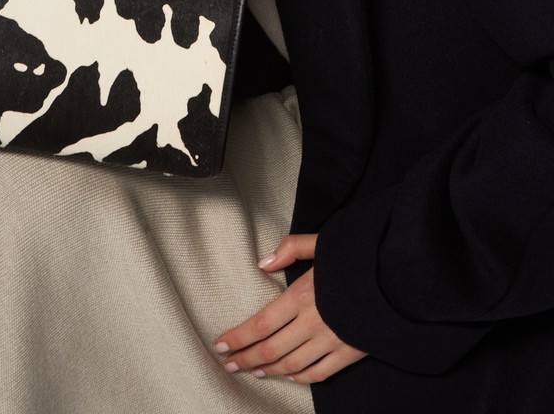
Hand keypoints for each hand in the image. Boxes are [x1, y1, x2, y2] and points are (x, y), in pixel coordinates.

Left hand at [214, 234, 366, 382]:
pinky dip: (301, 377)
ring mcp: (332, 340)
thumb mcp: (323, 242)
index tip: (221, 344)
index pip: (261, 323)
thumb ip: (291, 248)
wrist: (399, 277)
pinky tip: (290, 375)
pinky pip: (319, 372)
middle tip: (229, 364)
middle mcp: (314, 322)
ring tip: (253, 370)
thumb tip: (262, 262)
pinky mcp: (350, 352)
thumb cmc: (358, 255)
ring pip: (292, 364)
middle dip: (246, 358)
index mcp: (303, 295)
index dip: (239, 337)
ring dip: (269, 370)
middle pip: (271, 349)